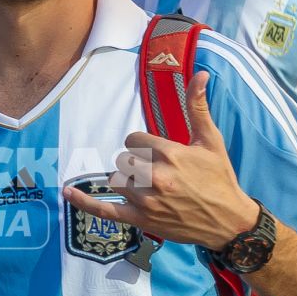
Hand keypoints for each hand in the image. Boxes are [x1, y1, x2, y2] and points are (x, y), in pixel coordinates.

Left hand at [65, 72, 255, 249]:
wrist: (229, 221)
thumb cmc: (220, 179)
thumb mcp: (211, 140)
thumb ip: (198, 107)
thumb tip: (199, 74)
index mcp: (170, 154)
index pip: (134, 139)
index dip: (142, 144)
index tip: (155, 152)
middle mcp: (156, 177)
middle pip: (123, 159)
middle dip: (135, 161)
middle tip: (154, 170)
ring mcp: (147, 200)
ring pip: (116, 180)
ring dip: (126, 180)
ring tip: (146, 184)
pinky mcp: (141, 220)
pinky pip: (105, 210)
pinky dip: (84, 203)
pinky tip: (67, 193)